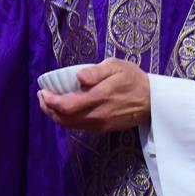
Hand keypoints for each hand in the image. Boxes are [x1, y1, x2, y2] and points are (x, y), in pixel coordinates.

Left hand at [36, 58, 150, 132]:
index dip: (50, 102)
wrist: (152, 101)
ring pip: (70, 125)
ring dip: (55, 115)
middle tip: (42, 96)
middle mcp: (98, 115)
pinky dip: (66, 119)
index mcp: (100, 97)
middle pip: (64, 119)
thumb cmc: (133, 79)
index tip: (43, 92)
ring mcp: (100, 124)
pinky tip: (64, 109)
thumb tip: (79, 76)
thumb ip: (97, 71)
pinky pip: (79, 127)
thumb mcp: (117, 66)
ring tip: (48, 102)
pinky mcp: (103, 129)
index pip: (67, 106)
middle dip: (48, 109)